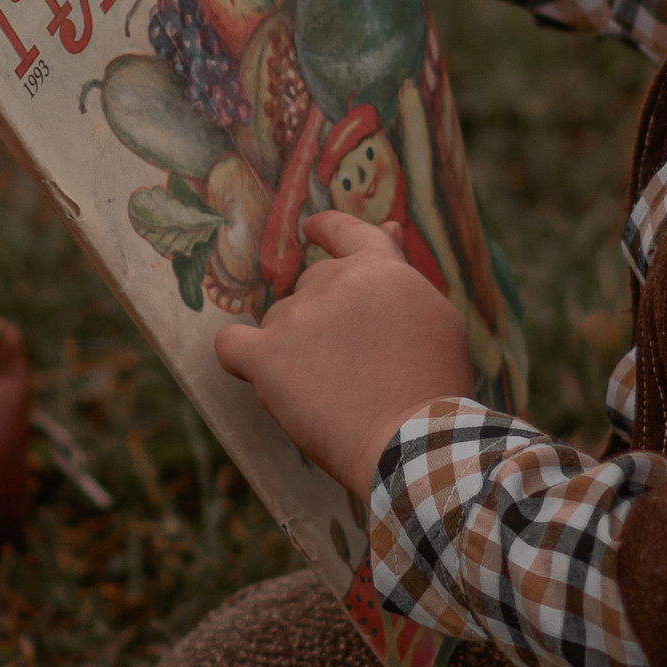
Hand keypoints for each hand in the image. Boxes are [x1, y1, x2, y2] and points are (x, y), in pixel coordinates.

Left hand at [211, 213, 478, 493]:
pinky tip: (256, 370)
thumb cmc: (432, 384)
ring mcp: (296, 317)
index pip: (345, 231)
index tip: (313, 229)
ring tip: (331, 392)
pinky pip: (231, 346)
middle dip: (327, 317)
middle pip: (312, 285)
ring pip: (281, 321)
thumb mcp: (435, 315)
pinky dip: (239, 355)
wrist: (411, 437)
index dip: (327, 229)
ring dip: (297, 347)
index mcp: (377, 267)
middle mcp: (332, 281)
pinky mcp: (266, 357)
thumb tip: (386, 230)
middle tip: (353, 363)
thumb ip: (401, 272)